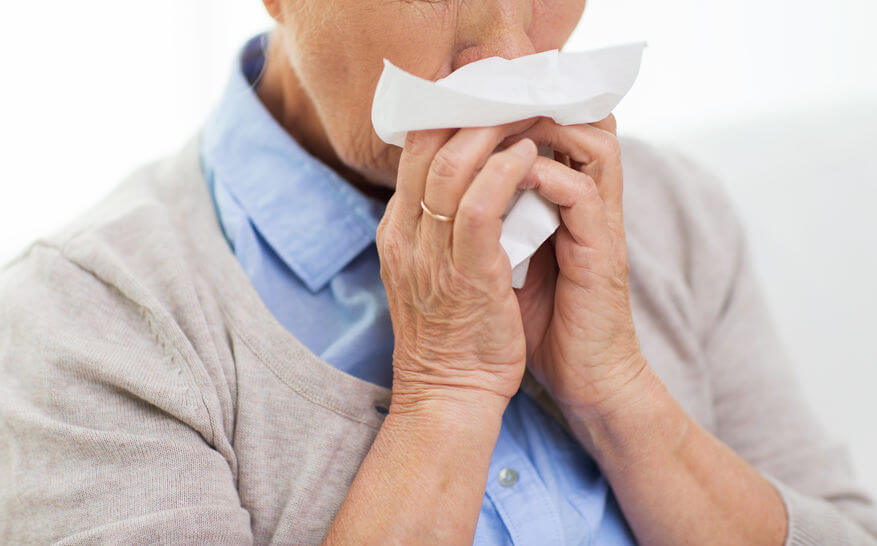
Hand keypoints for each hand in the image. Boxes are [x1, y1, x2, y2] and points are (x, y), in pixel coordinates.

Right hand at [377, 121, 544, 413]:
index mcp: (396, 230)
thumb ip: (440, 226)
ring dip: (493, 130)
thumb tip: (470, 183)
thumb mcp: (431, 271)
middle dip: (470, 108)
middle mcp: (405, 234)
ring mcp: (430, 252)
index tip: (484, 94)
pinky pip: (481, 202)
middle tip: (509, 89)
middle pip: (427, 144)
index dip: (449, 113)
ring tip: (525, 113)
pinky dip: (505, 170)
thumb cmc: (452, 334)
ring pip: (452, 165)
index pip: (414, 150)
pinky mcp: (464, 271)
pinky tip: (529, 156)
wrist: (448, 395)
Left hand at [503, 116, 651, 421]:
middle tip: (488, 93)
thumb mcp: (506, 260)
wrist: (583, 380)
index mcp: (562, 203)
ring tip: (500, 128)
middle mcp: (585, 204)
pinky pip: (584, 194)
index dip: (518, 106)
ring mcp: (597, 224)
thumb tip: (442, 192)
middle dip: (532, 101)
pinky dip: (548, 176)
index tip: (473, 95)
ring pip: (594, 142)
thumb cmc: (539, 322)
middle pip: (582, 119)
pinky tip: (514, 175)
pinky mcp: (602, 252)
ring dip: (545, 127)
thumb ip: (490, 221)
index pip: (555, 129)